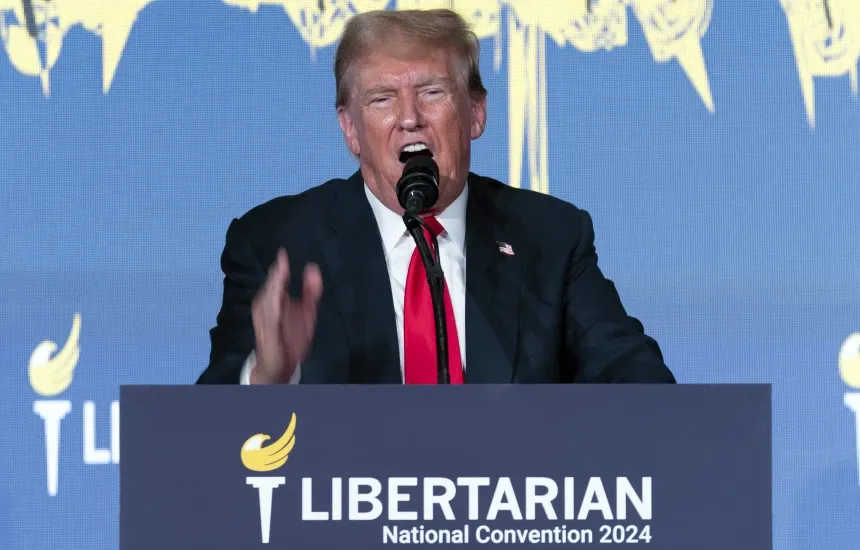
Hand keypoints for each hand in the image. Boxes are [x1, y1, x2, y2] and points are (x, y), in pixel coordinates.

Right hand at [250, 248, 322, 383]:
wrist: (282, 365)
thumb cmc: (293, 337)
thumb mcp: (308, 312)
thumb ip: (311, 291)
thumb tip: (313, 268)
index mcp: (276, 298)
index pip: (277, 279)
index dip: (280, 267)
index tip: (284, 253)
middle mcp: (266, 306)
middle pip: (270, 287)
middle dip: (276, 275)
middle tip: (282, 262)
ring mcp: (264, 319)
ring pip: (267, 299)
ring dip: (273, 287)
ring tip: (279, 273)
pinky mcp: (267, 332)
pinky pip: (269, 319)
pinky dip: (272, 309)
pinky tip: (277, 299)